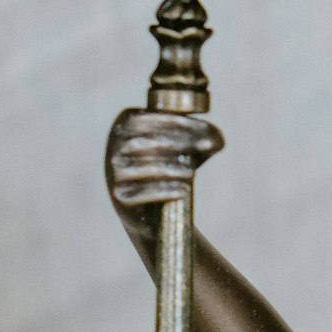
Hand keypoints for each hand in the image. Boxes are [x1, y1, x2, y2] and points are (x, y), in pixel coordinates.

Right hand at [106, 108, 223, 209]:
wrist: (151, 213)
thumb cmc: (171, 169)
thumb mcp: (188, 148)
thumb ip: (204, 137)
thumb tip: (217, 139)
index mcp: (125, 124)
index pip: (150, 118)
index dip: (179, 123)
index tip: (205, 131)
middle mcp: (114, 146)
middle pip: (149, 142)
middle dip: (181, 142)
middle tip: (206, 148)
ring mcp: (113, 173)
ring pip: (147, 168)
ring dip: (173, 169)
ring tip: (192, 173)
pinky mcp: (119, 198)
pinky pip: (142, 193)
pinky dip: (166, 191)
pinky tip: (184, 191)